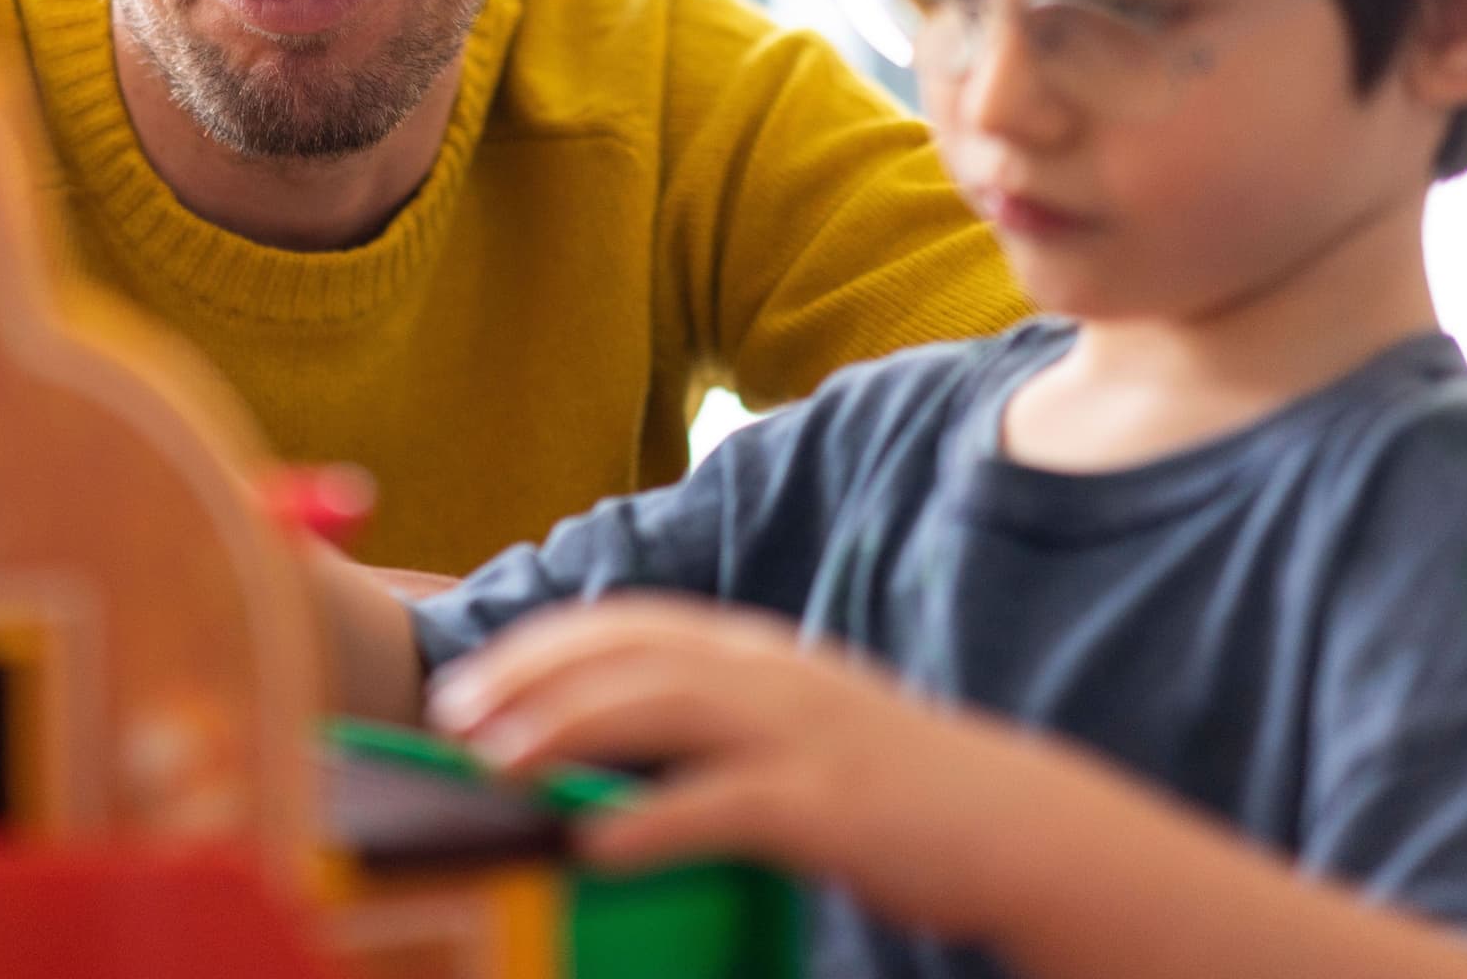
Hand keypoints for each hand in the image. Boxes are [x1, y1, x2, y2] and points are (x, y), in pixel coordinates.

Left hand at [426, 595, 1050, 945]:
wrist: (1012, 821)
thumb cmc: (886, 784)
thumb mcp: (793, 729)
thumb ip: (713, 725)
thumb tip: (607, 754)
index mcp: (755, 652)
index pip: (629, 624)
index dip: (544, 644)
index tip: (473, 676)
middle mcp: (767, 671)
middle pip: (628, 652)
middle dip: (531, 676)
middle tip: (454, 716)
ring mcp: (798, 730)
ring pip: (661, 707)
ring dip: (567, 728)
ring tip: (497, 762)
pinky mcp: (825, 800)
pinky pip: (721, 802)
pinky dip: (650, 820)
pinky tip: (594, 842)